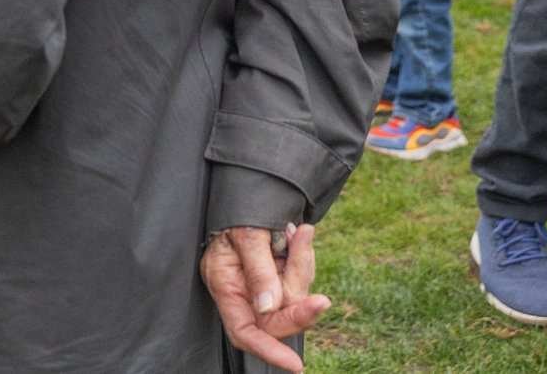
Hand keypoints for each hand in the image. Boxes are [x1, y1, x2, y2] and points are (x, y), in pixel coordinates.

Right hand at [202, 224, 328, 373]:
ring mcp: (263, 284)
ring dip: (302, 266)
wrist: (249, 190)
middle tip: (321, 296)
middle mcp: (244, 291)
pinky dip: (304, 258)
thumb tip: (270, 308)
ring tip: (300, 233)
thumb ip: (259, 271)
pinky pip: (300, 279)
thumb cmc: (238, 210)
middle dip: (299, 304)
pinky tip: (300, 234)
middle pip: (276, 318)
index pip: (245, 331)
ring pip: (294, 297)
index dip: (268, 351)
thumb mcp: (247, 235)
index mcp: (225, 285)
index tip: (295, 364)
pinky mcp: (279, 275)